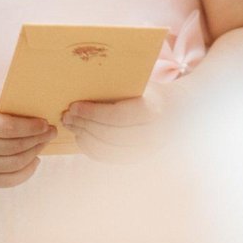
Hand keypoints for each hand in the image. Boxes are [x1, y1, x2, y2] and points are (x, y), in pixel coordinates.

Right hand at [0, 89, 55, 186]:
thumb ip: (7, 100)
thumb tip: (35, 106)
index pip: (9, 128)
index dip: (31, 127)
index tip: (45, 123)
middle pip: (14, 147)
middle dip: (37, 140)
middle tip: (50, 132)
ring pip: (14, 164)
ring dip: (34, 154)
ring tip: (43, 143)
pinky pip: (8, 180)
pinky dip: (26, 172)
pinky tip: (34, 160)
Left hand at [61, 81, 180, 162]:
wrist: (175, 111)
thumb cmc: (149, 92)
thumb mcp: (137, 83)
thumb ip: (114, 85)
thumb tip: (79, 83)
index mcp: (152, 111)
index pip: (117, 117)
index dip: (92, 113)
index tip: (74, 106)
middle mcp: (152, 136)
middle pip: (109, 135)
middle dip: (84, 125)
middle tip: (66, 115)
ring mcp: (146, 152)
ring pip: (107, 150)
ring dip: (84, 138)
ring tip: (70, 124)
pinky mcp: (138, 160)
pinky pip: (109, 158)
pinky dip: (91, 149)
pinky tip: (80, 136)